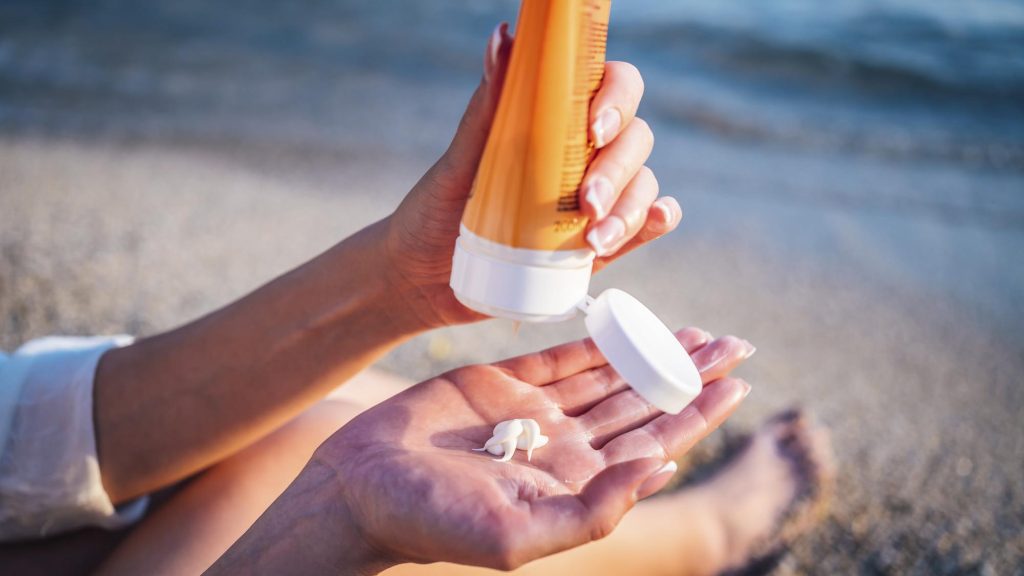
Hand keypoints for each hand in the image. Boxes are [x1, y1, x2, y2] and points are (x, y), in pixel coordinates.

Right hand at [312, 329, 753, 570]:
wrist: (360, 487)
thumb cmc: (430, 523)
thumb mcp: (517, 534)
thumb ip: (595, 508)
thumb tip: (663, 470)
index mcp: (574, 484)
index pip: (653, 443)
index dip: (697, 414)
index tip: (739, 383)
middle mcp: (563, 446)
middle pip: (643, 404)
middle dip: (691, 376)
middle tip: (737, 345)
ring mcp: (533, 412)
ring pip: (611, 375)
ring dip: (656, 352)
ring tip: (701, 332)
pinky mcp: (501, 381)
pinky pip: (562, 353)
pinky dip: (599, 337)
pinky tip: (632, 322)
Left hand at [384, 23, 680, 328]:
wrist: (425, 280)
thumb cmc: (438, 211)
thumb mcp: (460, 161)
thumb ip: (488, 106)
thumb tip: (502, 37)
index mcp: (556, 122)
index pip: (611, 87)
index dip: (616, 98)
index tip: (593, 126)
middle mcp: (584, 155)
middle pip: (634, 139)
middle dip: (617, 168)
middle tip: (586, 201)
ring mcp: (596, 200)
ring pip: (643, 184)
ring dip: (631, 207)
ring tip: (593, 239)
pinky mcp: (600, 245)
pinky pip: (645, 225)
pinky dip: (655, 221)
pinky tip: (652, 220)